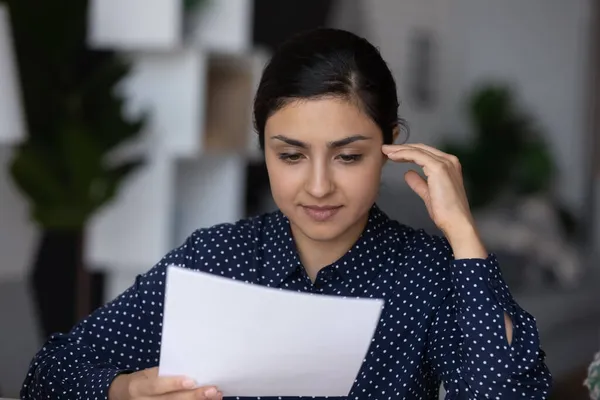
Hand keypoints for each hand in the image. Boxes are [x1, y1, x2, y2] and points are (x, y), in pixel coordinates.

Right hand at [108, 367, 221, 399]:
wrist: (121, 395)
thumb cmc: (140, 381)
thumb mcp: (146, 374)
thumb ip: (164, 374)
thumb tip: (191, 371)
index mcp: (139, 387)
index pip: (156, 385)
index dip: (173, 383)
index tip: (191, 380)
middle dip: (193, 396)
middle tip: (212, 390)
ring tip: (214, 397)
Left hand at [382, 143, 486, 257]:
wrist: (456, 221)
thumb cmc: (446, 212)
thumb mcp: (428, 194)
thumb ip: (419, 183)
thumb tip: (408, 173)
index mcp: (448, 165)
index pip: (425, 153)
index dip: (407, 151)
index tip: (392, 154)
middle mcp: (449, 160)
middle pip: (421, 148)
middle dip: (401, 147)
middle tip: (385, 148)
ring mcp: (445, 163)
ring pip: (418, 150)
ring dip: (400, 150)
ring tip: (386, 151)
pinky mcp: (438, 167)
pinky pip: (417, 155)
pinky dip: (403, 154)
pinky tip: (393, 156)